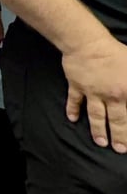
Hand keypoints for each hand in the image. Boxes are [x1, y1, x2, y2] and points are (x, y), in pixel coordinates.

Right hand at [63, 36, 126, 152]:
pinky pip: (74, 101)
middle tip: (120, 149)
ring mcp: (91, 92)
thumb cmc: (115, 52)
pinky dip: (73, 110)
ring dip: (98, 130)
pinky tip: (72, 119)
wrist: (87, 43)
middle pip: (115, 121)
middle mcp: (110, 97)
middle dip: (119, 137)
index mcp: (126, 93)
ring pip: (95, 115)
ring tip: (100, 142)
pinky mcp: (77, 86)